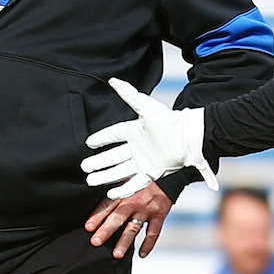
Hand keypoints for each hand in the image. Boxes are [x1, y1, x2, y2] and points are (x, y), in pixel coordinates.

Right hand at [82, 78, 211, 198]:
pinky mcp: (153, 173)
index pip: (113, 135)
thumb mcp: (145, 107)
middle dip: (99, 162)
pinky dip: (123, 189)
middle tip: (84, 166)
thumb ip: (128, 94)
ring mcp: (144, 161)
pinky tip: (111, 193)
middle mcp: (138, 147)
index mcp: (135, 131)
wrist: (189, 138)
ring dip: (105, 176)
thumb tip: (113, 80)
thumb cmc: (168, 120)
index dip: (101, 138)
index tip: (88, 143)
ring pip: (120, 171)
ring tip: (90, 180)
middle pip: (113, 156)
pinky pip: (135, 183)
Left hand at [85, 182, 172, 258]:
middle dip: (106, 230)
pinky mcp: (159, 214)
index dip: (97, 216)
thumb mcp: (126, 175)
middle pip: (118, 217)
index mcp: (123, 191)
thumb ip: (114, 185)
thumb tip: (96, 187)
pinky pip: (153, 232)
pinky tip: (141, 254)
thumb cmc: (143, 174)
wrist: (167, 170)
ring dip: (125, 242)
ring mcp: (147, 209)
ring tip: (117, 254)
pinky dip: (148, 244)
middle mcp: (134, 201)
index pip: (107, 205)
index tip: (88, 227)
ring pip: (134, 228)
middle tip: (96, 242)